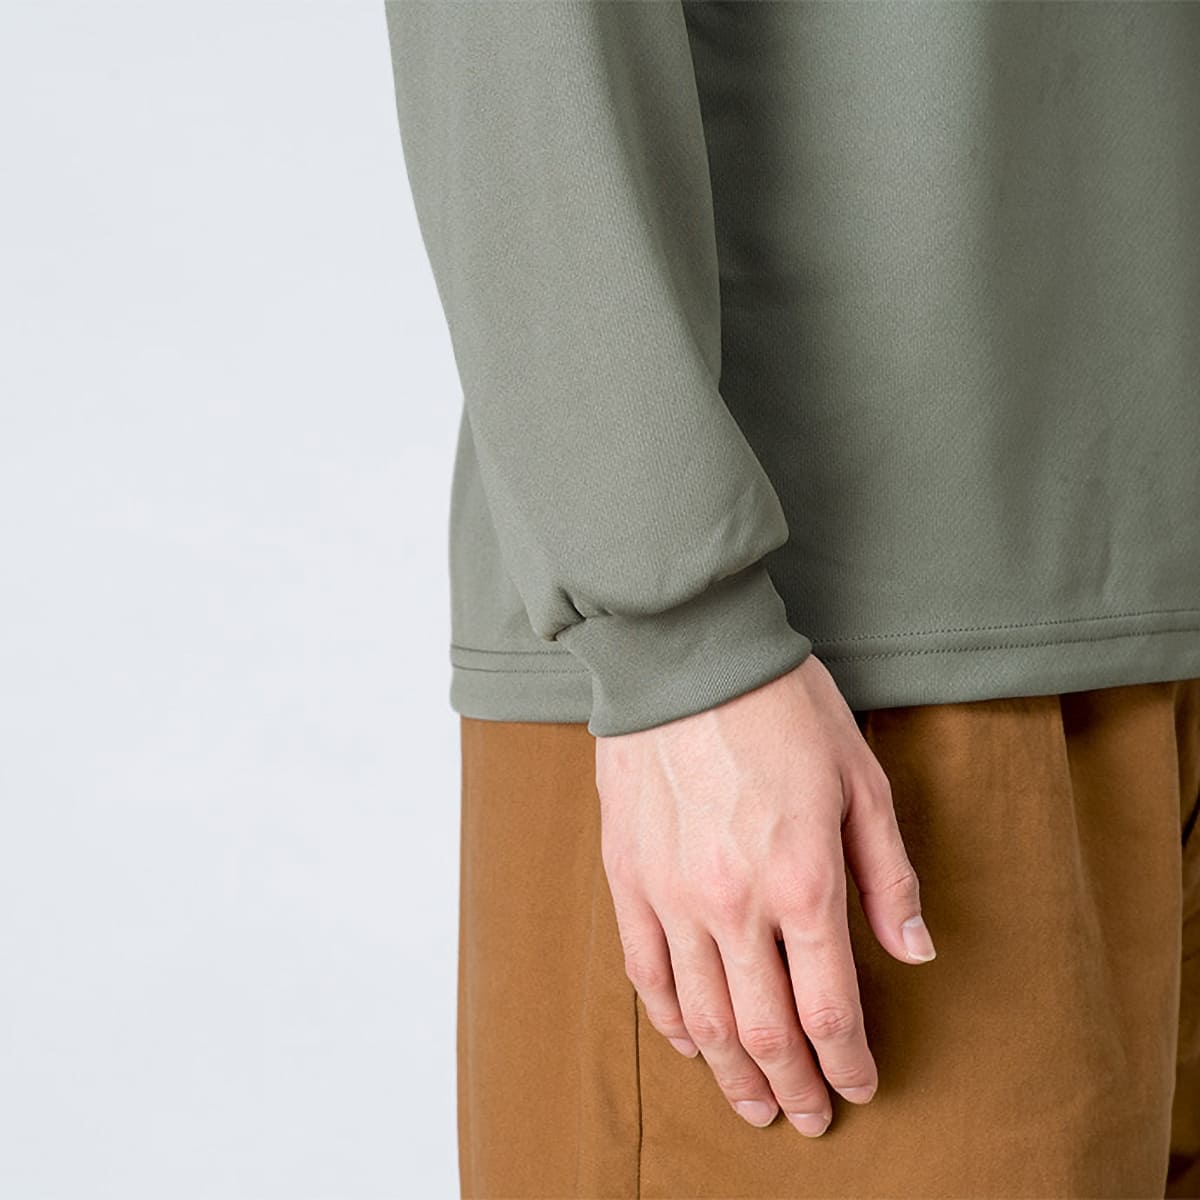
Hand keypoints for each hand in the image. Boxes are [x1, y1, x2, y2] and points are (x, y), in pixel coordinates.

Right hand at [594, 653, 935, 1137]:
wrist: (685, 655)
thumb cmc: (781, 707)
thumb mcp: (860, 780)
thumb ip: (888, 876)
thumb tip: (913, 954)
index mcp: (803, 880)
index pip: (830, 1007)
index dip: (847, 1063)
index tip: (858, 1087)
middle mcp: (733, 903)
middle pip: (764, 1030)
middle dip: (792, 1087)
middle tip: (806, 1118)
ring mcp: (671, 894)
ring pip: (701, 1017)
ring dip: (731, 1074)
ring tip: (753, 1104)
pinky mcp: (627, 875)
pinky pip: (645, 971)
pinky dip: (669, 1021)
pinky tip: (690, 1043)